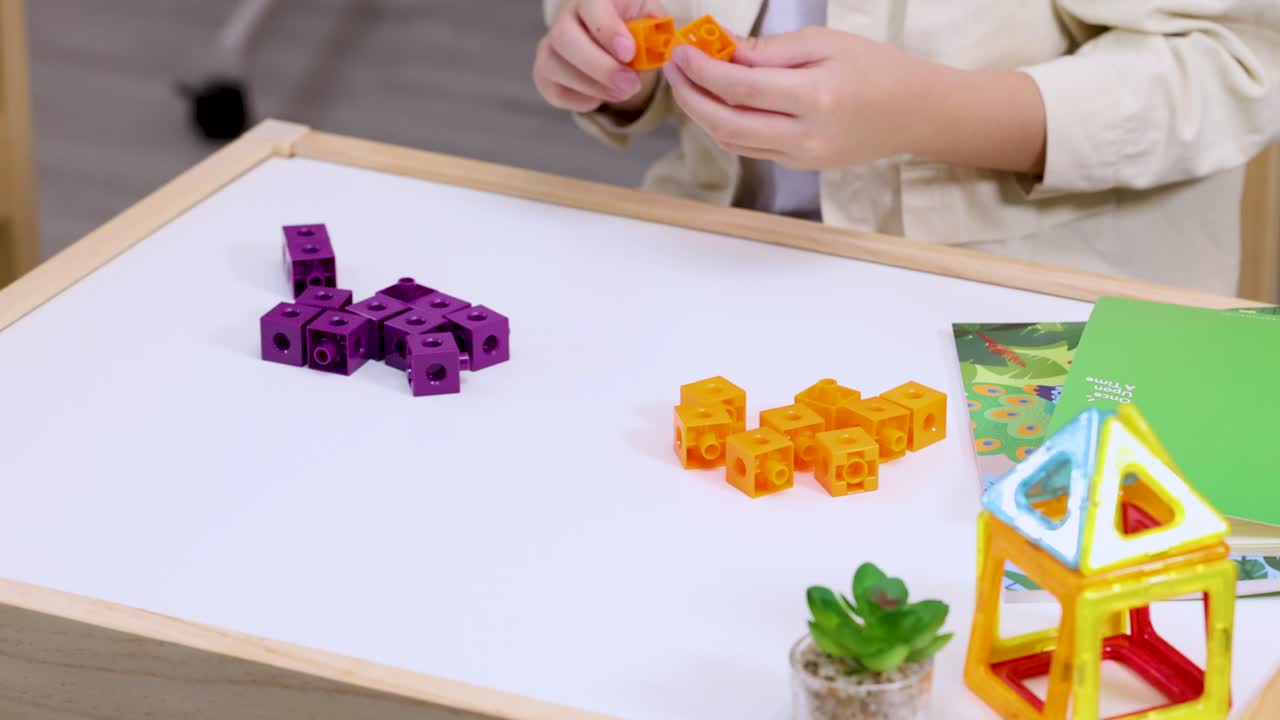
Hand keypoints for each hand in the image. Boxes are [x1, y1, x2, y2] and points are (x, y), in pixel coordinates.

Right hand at [534, 0, 667, 113]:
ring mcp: (548, 46)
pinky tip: (603, 96)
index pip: (592, 7)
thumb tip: (659, 43)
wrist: (609, 39)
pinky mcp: (543, 73)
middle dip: (600, 67)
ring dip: (594, 87)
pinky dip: (582, 100)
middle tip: (631, 85)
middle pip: (566, 38)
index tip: (629, 53)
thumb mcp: (649, 17)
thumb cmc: (630, 24)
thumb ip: (655, 27)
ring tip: (624, 92)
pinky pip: (556, 92)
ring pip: (556, 67)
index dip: (608, 30)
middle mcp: (564, 17)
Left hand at [662, 27, 931, 168]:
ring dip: (703, 114)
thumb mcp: (824, 43)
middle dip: (692, 96)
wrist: (915, 113)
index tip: (682, 51)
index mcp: (814, 97)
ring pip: (732, 142)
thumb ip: (770, 51)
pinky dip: (726, 127)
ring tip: (689, 84)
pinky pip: (750, 149)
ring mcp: (801, 157)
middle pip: (726, 123)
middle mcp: (804, 135)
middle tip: (674, 70)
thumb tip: (722, 50)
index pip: (740, 89)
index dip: (703, 70)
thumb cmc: (875, 67)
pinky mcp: (799, 166)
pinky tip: (717, 103)